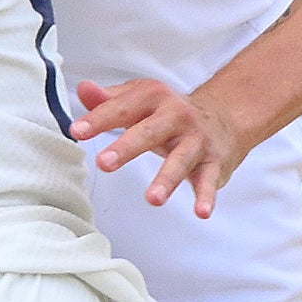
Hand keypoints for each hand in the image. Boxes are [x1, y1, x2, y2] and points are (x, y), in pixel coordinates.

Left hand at [72, 77, 244, 215]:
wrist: (224, 117)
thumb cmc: (171, 113)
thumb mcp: (141, 99)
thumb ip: (110, 99)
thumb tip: (83, 90)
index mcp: (153, 98)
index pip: (122, 108)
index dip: (98, 119)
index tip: (77, 131)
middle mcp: (176, 116)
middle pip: (149, 132)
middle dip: (127, 147)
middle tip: (105, 163)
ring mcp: (196, 140)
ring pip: (181, 160)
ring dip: (167, 179)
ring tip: (152, 198)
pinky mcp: (213, 163)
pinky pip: (208, 181)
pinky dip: (206, 196)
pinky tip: (201, 212)